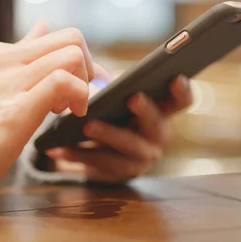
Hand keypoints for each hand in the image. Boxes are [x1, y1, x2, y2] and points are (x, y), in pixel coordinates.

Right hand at [0, 22, 94, 203]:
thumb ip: (20, 54)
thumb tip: (43, 26)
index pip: (58, 37)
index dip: (81, 61)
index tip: (80, 86)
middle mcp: (3, 60)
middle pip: (72, 39)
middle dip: (91, 68)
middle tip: (82, 96)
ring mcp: (8, 83)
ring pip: (71, 56)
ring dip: (86, 84)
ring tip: (72, 108)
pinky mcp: (14, 110)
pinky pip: (61, 82)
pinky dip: (80, 96)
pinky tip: (71, 114)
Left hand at [47, 69, 192, 183]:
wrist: (87, 149)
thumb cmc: (103, 111)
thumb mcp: (107, 94)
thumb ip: (103, 78)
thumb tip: (80, 66)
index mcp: (160, 110)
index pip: (181, 101)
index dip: (182, 90)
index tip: (175, 77)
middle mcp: (157, 135)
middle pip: (157, 125)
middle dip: (146, 111)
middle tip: (133, 98)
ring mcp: (141, 158)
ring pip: (129, 148)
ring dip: (109, 135)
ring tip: (86, 125)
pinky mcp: (119, 175)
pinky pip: (101, 165)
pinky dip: (78, 155)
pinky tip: (58, 148)